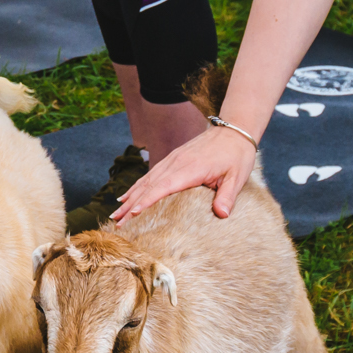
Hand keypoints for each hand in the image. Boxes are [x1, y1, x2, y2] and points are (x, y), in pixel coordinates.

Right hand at [115, 123, 256, 221]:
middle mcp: (176, 163)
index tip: (132, 213)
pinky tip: (127, 196)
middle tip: (116, 223)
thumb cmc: (236, 155)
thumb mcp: (237, 177)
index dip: (147, 201)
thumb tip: (221, 214)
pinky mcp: (172, 159)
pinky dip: (137, 187)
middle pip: (148, 186)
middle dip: (130, 205)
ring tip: (115, 214)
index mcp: (190, 169)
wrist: (233, 130)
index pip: (163, 187)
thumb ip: (227, 196)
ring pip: (146, 180)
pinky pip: (150, 175)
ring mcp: (172, 160)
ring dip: (129, 197)